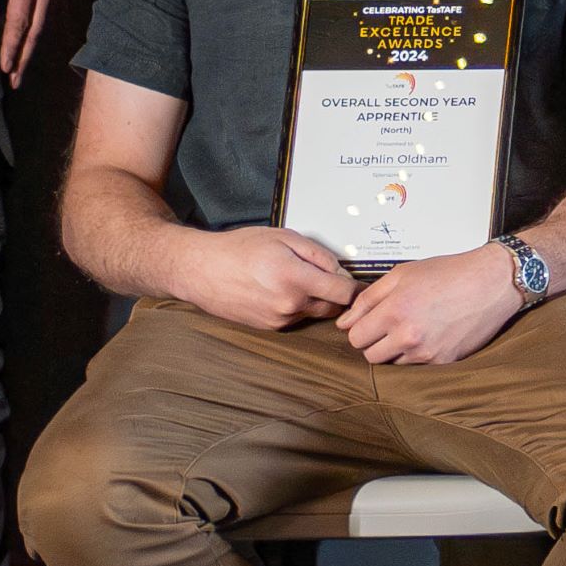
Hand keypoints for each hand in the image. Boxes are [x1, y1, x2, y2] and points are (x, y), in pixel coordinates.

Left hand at [0, 0, 70, 82]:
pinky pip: (48, 14)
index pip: (18, 19)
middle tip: (13, 82)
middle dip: (24, 59)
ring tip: (20, 71)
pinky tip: (30, 45)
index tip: (3, 66)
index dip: (10, 44)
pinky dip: (38, 32)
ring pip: (44, 25)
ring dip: (32, 49)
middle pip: (35, 31)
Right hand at [177, 224, 359, 333]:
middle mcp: (289, 305)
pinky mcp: (269, 327)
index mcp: (296, 279)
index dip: (358, 288)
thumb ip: (319, 255)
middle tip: (333, 278)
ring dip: (317, 300)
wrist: (202, 270)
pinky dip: (299, 307)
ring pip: (315, 313)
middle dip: (338, 295)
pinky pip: (297, 318)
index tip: (364, 284)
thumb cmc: (240, 249)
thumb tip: (342, 272)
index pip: (344, 293)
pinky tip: (284, 290)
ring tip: (300, 279)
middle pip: (334, 308)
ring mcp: (278, 320)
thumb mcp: (285, 238)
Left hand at [342, 239, 527, 368]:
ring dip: (396, 350)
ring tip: (413, 328)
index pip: (355, 337)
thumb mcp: (402, 274)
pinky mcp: (443, 362)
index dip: (360, 328)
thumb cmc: (451, 273)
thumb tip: (345, 322)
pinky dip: (417, 355)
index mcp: (394, 310)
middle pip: (370, 356)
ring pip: (392, 364)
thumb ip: (367, 298)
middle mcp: (408, 335)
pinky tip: (429, 335)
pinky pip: (416, 367)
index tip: (371, 322)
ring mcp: (426, 352)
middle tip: (390, 325)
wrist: (492, 282)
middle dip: (375, 342)